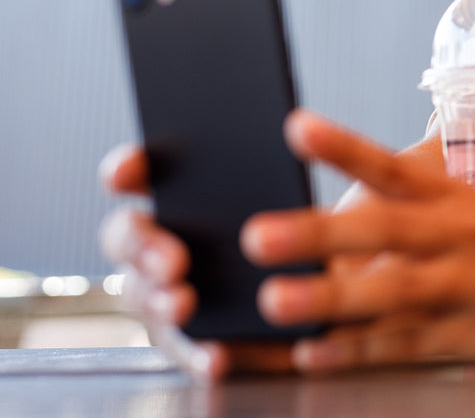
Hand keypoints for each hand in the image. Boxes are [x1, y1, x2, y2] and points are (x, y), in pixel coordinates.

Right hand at [97, 145, 295, 379]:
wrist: (342, 272)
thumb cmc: (306, 219)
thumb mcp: (296, 187)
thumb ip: (272, 161)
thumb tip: (284, 126)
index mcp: (179, 193)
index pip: (134, 173)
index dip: (125, 170)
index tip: (125, 174)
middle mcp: (163, 241)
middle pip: (128, 240)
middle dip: (141, 248)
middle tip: (172, 257)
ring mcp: (173, 288)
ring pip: (148, 296)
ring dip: (160, 301)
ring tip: (185, 302)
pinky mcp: (198, 334)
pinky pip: (189, 347)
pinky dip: (198, 353)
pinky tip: (217, 355)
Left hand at [244, 111, 474, 371]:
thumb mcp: (470, 214)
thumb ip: (403, 216)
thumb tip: (322, 231)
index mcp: (457, 197)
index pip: (396, 167)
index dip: (346, 147)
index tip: (297, 127)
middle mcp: (468, 234)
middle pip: (392, 228)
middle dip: (322, 231)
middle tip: (261, 235)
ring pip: (400, 291)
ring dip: (334, 296)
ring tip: (277, 300)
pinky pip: (415, 345)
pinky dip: (362, 350)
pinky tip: (317, 353)